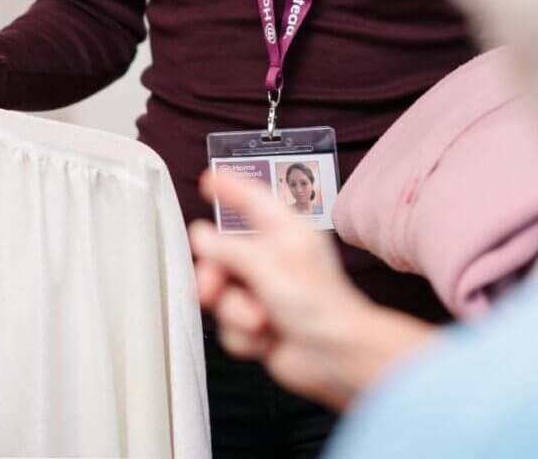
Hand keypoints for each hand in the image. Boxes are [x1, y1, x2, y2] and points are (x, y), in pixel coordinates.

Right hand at [190, 169, 435, 410]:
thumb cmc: (320, 305)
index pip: (252, 199)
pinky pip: (230, 325)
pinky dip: (244, 335)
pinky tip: (266, 338)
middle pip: (224, 255)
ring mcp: (265, 293)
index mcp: (284, 232)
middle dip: (215, 277)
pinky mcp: (260, 324)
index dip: (230, 187)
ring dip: (236, 312)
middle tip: (211, 289)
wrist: (336, 357)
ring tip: (259, 320)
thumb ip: (228, 249)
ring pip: (223, 294)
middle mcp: (273, 259)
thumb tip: (201, 237)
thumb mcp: (267, 265)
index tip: (208, 180)